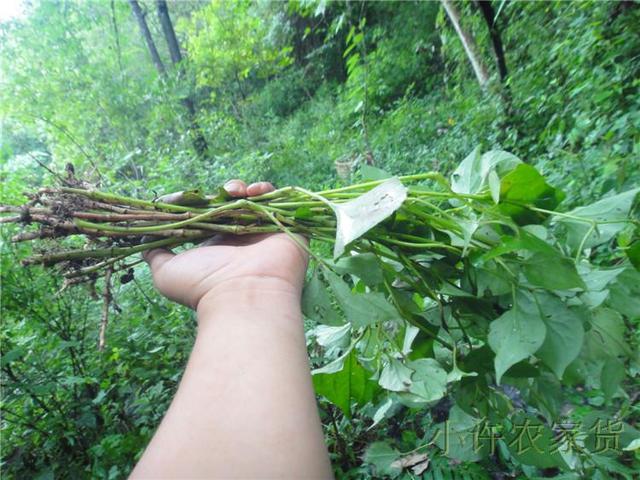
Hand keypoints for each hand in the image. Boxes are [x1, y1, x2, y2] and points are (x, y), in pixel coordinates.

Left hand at [143, 180, 308, 311]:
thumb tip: (143, 241)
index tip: (181, 196)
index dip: (194, 202)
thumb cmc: (203, 287)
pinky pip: (278, 201)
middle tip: (214, 194)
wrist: (243, 297)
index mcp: (216, 245)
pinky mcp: (284, 228)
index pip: (206, 214)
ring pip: (253, 200)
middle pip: (230, 204)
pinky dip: (265, 191)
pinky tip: (252, 192)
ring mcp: (262, 233)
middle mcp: (240, 239)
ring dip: (241, 189)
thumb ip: (155, 254)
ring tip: (233, 191)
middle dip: (219, 194)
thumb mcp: (165, 273)